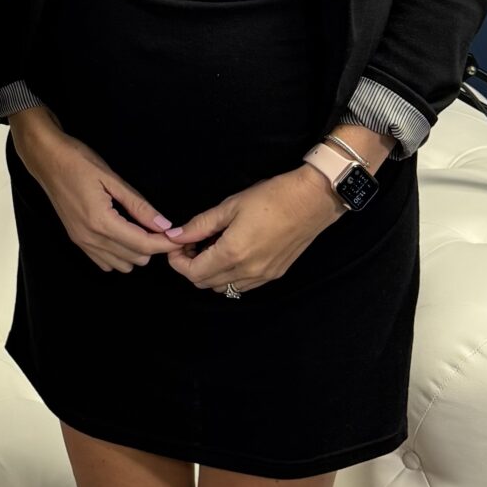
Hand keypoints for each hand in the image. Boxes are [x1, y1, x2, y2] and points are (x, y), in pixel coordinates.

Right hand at [9, 105, 181, 273]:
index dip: (164, 243)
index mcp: (101, 221)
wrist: (46, 160)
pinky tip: (122, 235)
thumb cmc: (78, 162)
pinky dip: (118, 254)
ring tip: (142, 230)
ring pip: (121, 265)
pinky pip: (104, 262)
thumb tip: (163, 225)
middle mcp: (90, 237)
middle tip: (160, 228)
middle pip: (135, 258)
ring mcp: (82, 241)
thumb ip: (139, 205)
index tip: (178, 237)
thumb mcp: (112, 179)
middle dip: (152, 246)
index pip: (142, 244)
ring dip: (135, 251)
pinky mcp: (77, 240)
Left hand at [169, 167, 338, 294]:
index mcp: (233, 254)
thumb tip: (174, 235)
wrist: (312, 201)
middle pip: (206, 283)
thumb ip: (200, 225)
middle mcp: (248, 272)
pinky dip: (230, 276)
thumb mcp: (230, 206)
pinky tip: (232, 254)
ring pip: (225, 288)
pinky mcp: (275, 275)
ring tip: (211, 247)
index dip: (178, 261)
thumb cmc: (271, 198)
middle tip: (192, 243)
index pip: (193, 273)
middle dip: (191, 266)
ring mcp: (263, 277)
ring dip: (211, 273)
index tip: (176, 245)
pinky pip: (243, 286)